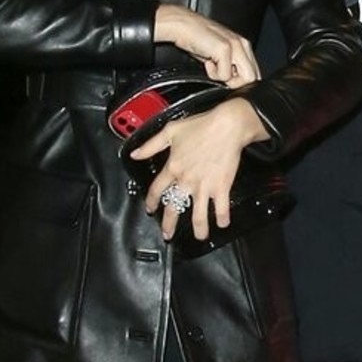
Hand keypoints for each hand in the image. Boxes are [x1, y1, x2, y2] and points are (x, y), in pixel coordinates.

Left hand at [129, 97, 268, 241]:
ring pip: (198, 215)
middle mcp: (186, 180)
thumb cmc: (201, 125)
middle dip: (169, 224)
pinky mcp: (221, 186)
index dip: (152, 201)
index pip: (157, 189)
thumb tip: (134, 154)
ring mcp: (204, 186)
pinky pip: (221, 208)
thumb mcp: (170, 131)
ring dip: (199, 229)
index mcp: (173, 167)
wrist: (227, 126)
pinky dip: (222, 218)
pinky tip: (222, 224)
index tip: (151, 208)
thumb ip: (150, 145)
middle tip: (168, 234)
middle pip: (174, 208)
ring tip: (200, 236)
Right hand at [153, 3, 259, 86]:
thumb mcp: (219, 54)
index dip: (240, 81)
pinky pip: (225, 75)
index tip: (225, 76)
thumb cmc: (196, 40)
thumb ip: (232, 65)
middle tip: (219, 72)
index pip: (255, 73)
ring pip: (245, 79)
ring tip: (213, 66)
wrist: (182, 26)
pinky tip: (207, 61)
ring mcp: (235, 46)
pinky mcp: (225, 49)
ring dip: (226, 78)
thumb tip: (237, 83)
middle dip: (236, 82)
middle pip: (253, 78)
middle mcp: (243, 44)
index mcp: (244, 45)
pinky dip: (214, 74)